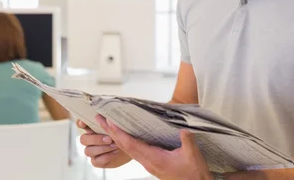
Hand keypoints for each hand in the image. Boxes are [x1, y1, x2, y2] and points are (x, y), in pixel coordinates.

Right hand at [77, 119, 131, 168]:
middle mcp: (89, 139)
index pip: (80, 124)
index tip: (83, 123)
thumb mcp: (117, 126)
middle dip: (96, 139)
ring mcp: (91, 151)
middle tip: (109, 139)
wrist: (129, 147)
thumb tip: (109, 118)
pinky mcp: (96, 161)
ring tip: (115, 145)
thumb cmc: (122, 134)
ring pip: (88, 151)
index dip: (80, 123)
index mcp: (92, 128)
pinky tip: (115, 152)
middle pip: (83, 139)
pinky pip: (96, 161)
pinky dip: (106, 156)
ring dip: (102, 148)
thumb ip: (111, 122)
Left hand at [96, 115, 212, 179]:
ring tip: (108, 125)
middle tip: (100, 120)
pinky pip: (135, 151)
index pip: (131, 145)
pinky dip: (126, 142)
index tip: (109, 123)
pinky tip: (125, 136)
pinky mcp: (153, 163)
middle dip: (111, 132)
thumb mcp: (193, 155)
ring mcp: (149, 163)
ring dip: (117, 137)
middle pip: (125, 146)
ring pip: (128, 149)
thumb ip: (187, 141)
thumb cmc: (194, 173)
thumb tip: (183, 130)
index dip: (119, 134)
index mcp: (154, 159)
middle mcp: (148, 162)